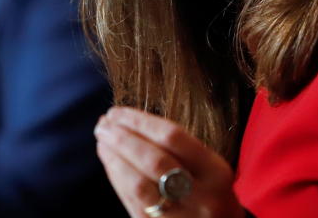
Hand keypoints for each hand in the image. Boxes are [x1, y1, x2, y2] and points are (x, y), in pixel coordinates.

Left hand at [94, 107, 244, 217]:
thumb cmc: (211, 194)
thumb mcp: (210, 170)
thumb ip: (178, 150)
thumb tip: (129, 123)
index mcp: (215, 172)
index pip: (172, 137)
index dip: (140, 121)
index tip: (118, 111)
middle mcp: (200, 196)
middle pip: (153, 160)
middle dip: (123, 138)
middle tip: (103, 124)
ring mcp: (178, 217)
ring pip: (138, 184)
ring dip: (114, 158)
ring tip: (102, 140)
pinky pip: (132, 201)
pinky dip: (117, 178)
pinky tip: (109, 162)